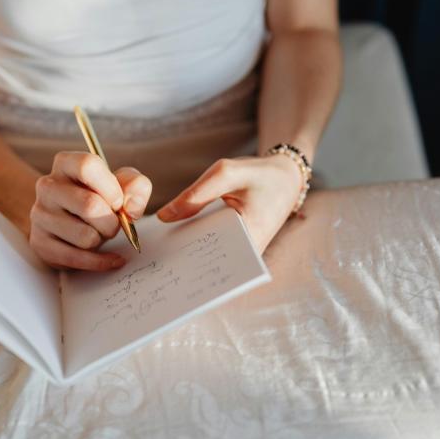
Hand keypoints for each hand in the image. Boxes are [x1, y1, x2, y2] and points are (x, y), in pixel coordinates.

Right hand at [30, 151, 151, 270]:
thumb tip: (130, 207)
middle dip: (112, 222)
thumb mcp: (122, 185)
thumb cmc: (99, 199)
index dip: (111, 187)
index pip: (87, 166)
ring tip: (98, 233)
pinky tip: (109, 258)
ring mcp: (39, 215)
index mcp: (65, 163)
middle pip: (89, 205)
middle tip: (112, 224)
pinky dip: (101, 261)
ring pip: (85, 236)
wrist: (72, 224)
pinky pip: (77, 258)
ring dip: (102, 240)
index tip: (118, 202)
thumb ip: (136, 186)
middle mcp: (47, 186)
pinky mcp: (40, 242)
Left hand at [157, 155, 302, 253]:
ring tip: (158, 256)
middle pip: (209, 263)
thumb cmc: (258, 175)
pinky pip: (210, 248)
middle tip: (155, 264)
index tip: (167, 265)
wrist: (284, 179)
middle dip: (183, 262)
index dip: (190, 264)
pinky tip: (172, 241)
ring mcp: (241, 252)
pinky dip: (194, 243)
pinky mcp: (234, 246)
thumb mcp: (226, 173)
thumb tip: (165, 217)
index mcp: (251, 237)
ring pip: (208, 258)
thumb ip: (196, 194)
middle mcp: (247, 253)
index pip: (216, 259)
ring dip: (186, 254)